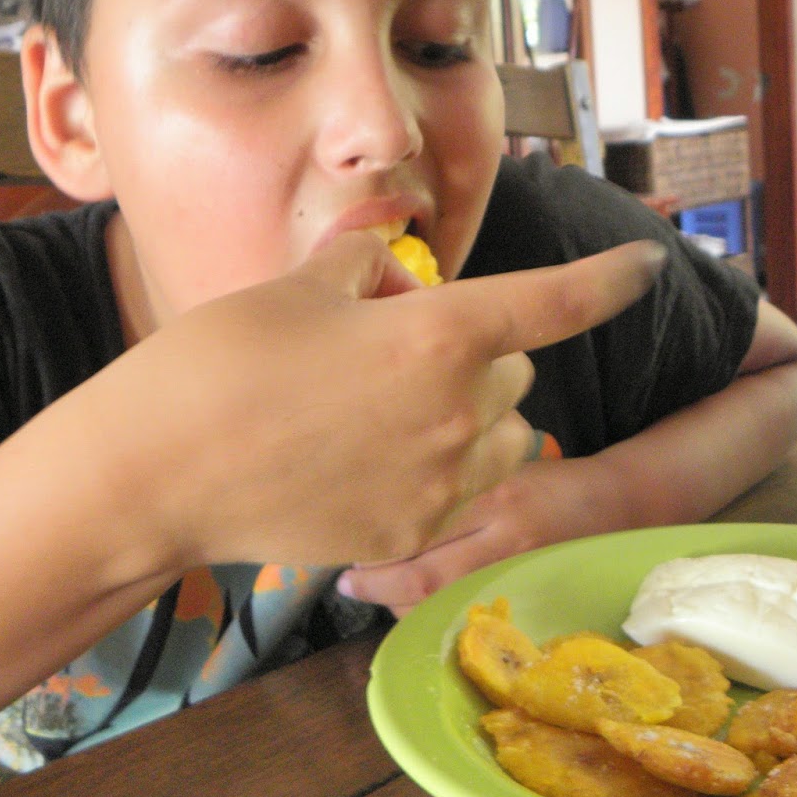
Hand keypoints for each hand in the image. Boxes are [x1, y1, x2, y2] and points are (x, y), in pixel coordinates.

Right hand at [58, 232, 665, 573]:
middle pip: (516, 369)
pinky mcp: (408, 535)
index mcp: (437, 337)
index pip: (555, 303)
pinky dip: (439, 468)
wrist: (152, 476)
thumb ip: (362, 263)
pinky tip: (367, 460)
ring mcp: (437, 485)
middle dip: (479, 346)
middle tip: (392, 339)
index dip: (607, 282)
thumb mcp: (295, 286)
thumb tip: (387, 260)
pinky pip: (461, 493)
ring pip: (504, 437)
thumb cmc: (215, 364)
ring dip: (476, 412)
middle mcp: (457, 415)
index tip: (643, 269)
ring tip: (392, 406)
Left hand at [337, 452, 615, 613]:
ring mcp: (517, 571)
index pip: (420, 525)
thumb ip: (454, 490)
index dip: (376, 548)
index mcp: (491, 489)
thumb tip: (381, 509)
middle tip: (350, 581)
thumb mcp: (501, 469)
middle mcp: (503, 532)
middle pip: (424, 575)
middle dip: (377, 584)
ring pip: (441, 604)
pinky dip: (432, 616)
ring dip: (399, 605)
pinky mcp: (528, 593)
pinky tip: (416, 608)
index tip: (346, 550)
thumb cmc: (547, 482)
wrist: (617, 504)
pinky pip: (466, 615)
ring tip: (379, 592)